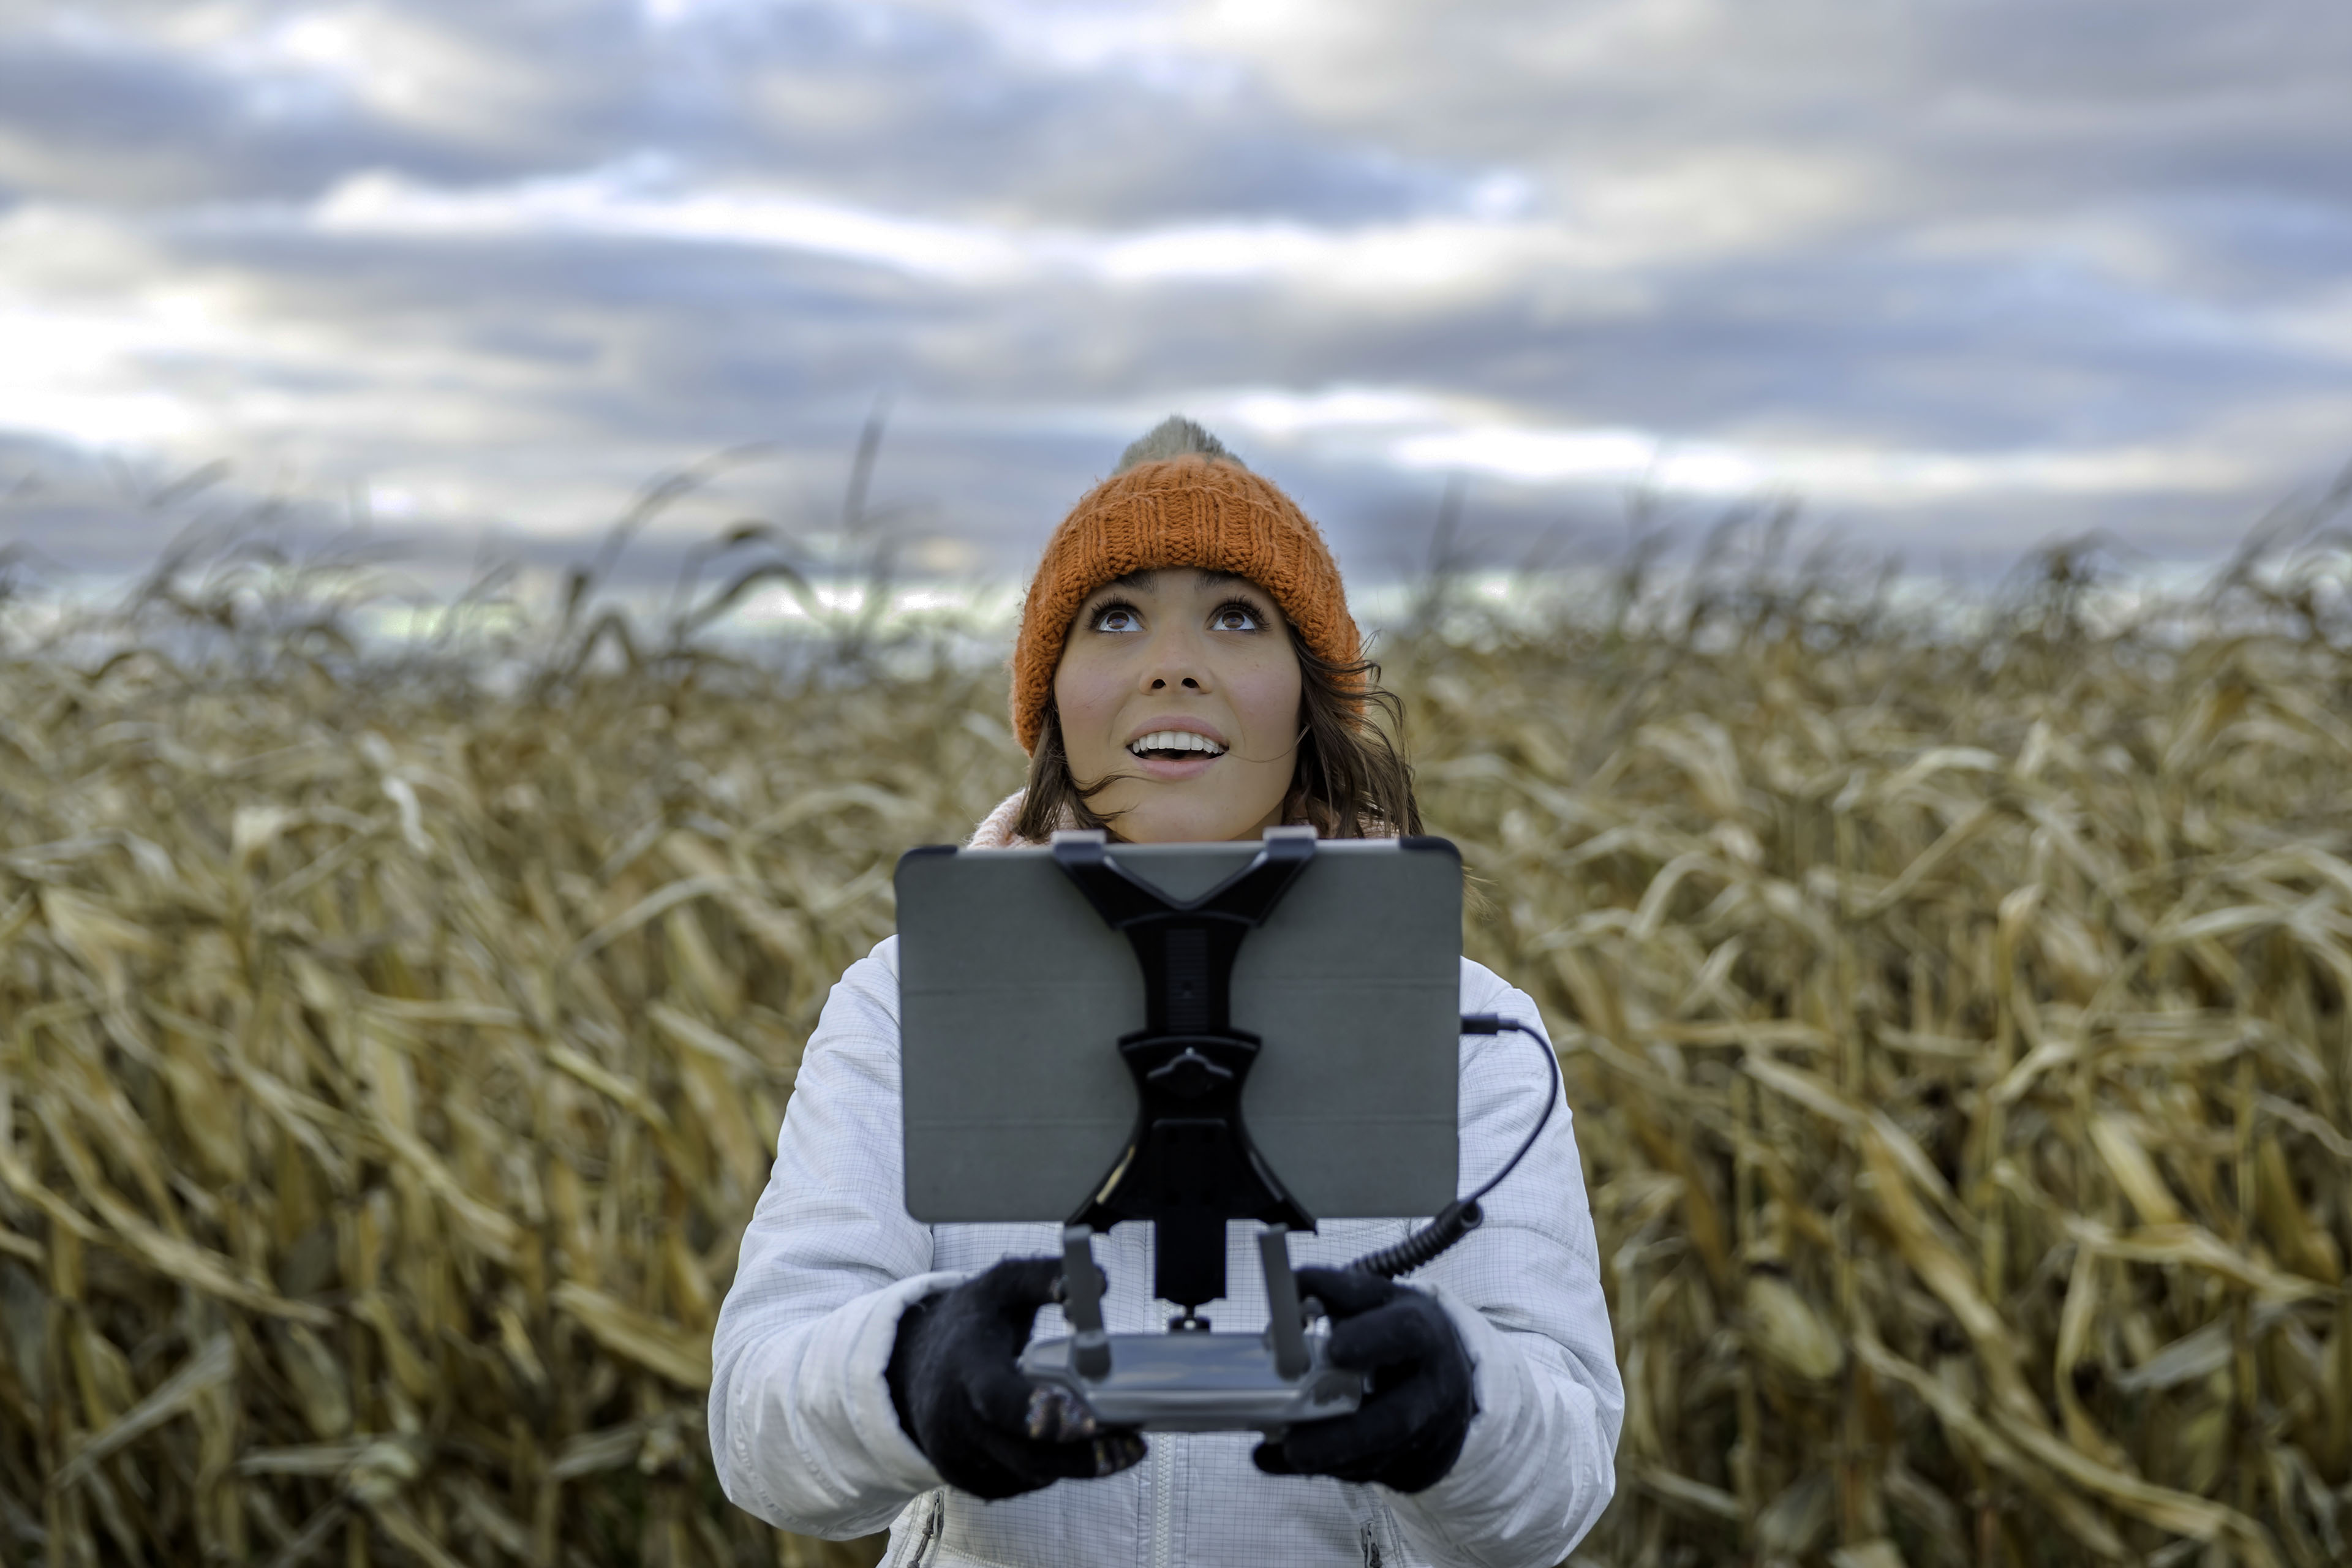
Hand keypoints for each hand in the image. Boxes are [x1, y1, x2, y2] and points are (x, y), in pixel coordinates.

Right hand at [886, 1257, 1147, 1499]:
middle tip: (1134, 1445)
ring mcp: (958, 1454)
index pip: (996, 1399)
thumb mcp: (1002, 1285)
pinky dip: (1053, 1470)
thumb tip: (1098, 1283)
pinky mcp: (966, 1478)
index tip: (1089, 1418)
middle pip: (1025, 1456)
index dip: (1041, 1413)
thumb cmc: (972, 1321)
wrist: (914, 1363)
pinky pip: (1019, 1484)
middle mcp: (955, 1419)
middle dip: (1083, 1456)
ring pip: (1028, 1476)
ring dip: (1078, 1465)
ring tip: (1120, 1444)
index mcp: (965, 1365)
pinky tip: (1074, 1448)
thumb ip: (1047, 1277)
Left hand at [1252, 1267, 1475, 1493]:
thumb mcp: (1377, 1301)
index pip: (1404, 1334)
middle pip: (1394, 1421)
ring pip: (1377, 1458)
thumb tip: (1289, 1285)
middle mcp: (1434, 1388)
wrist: (1448, 1376)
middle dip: (1341, 1437)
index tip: (1332, 1348)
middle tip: (1293, 1442)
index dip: (1369, 1340)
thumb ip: (1333, 1290)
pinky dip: (1323, 1469)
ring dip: (1326, 1459)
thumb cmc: (1397, 1333)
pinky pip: (1367, 1473)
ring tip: (1281, 1452)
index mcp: (1424, 1334)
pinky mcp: (1415, 1465)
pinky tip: (1280, 1461)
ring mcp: (1428, 1434)